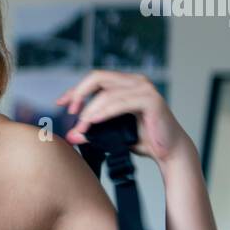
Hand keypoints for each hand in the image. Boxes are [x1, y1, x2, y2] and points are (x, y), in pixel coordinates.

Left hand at [54, 70, 191, 165]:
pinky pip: (121, 103)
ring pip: (106, 93)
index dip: (76, 90)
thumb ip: (93, 131)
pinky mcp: (151, 101)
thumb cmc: (144, 140)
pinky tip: (93, 121)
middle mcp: (136, 81)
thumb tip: (71, 137)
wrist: (169, 152)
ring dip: (89, 111)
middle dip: (79, 93)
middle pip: (98, 77)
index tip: (61, 103)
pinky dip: (104, 112)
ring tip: (80, 127)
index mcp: (126, 84)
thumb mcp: (112, 134)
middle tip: (69, 111)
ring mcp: (145, 89)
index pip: (95, 79)